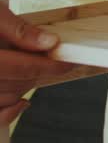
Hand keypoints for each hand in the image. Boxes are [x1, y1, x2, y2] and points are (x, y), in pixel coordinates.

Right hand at [0, 5, 80, 123]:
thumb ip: (17, 29)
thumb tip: (47, 42)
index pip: (20, 66)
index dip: (48, 65)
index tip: (65, 62)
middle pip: (12, 83)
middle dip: (37, 73)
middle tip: (52, 62)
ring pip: (2, 99)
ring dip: (24, 88)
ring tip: (34, 73)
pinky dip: (7, 113)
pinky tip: (21, 102)